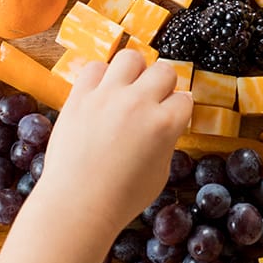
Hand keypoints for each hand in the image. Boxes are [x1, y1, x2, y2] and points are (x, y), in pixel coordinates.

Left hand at [21, 52, 192, 262]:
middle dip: (163, 86)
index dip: (178, 109)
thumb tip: (163, 122)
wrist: (77, 205)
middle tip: (152, 102)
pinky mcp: (79, 97)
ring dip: (135, 72)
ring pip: (131, 57)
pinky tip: (101, 94)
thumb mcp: (160, 172)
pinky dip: (101, 77)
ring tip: (128, 89)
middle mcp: (138, 103)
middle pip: (164, 70)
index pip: (184, 98)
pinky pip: (95, 67)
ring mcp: (107, 96)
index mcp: (164, 124)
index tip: (170, 117)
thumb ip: (166, 140)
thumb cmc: (122, 198)